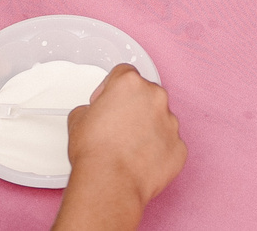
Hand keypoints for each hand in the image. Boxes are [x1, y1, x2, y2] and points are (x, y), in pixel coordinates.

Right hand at [61, 65, 184, 222]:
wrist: (111, 183)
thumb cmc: (95, 153)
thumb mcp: (77, 119)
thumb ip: (91, 109)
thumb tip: (94, 115)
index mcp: (130, 84)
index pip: (123, 74)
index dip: (112, 88)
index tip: (107, 101)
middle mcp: (155, 98)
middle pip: (146, 95)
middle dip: (133, 108)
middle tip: (117, 128)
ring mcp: (171, 123)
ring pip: (160, 120)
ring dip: (147, 129)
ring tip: (128, 149)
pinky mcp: (179, 147)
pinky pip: (169, 144)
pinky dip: (158, 151)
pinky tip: (140, 162)